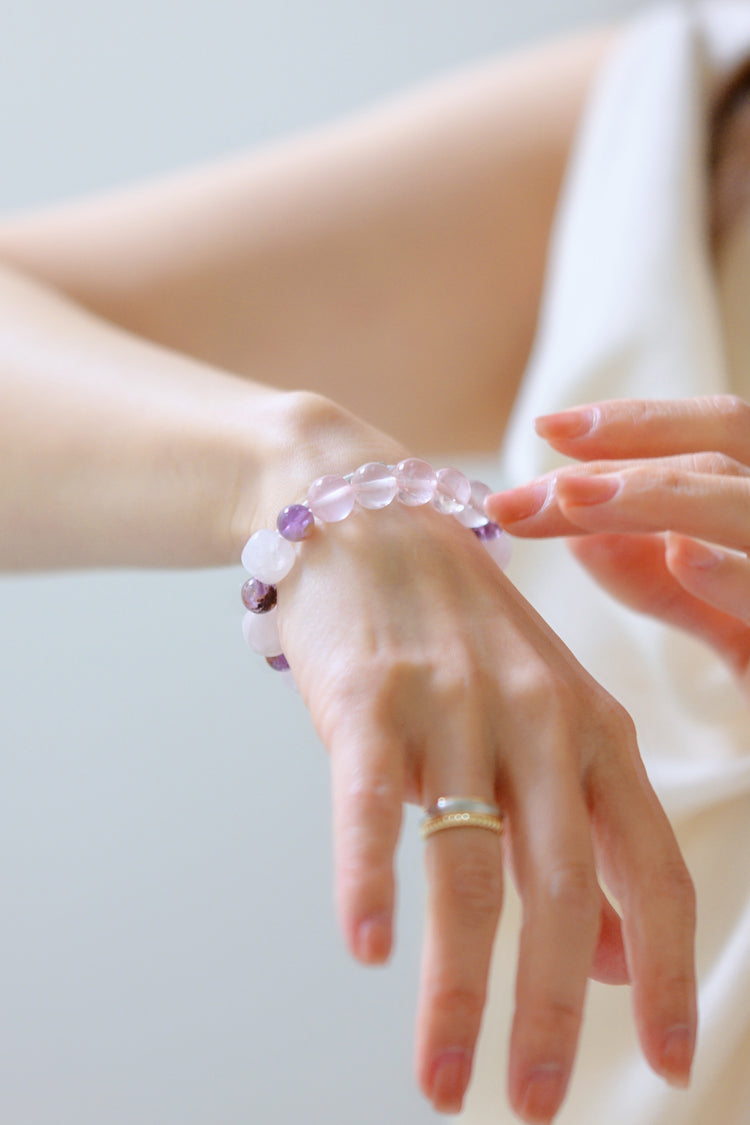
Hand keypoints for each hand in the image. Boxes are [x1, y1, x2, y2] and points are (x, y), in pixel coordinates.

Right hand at [251, 401, 696, 1121]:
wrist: (373, 519)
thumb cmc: (460, 635)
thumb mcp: (546, 718)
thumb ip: (582, 833)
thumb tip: (606, 961)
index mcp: (595, 728)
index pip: (653, 869)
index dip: (665, 972)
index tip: (667, 1063)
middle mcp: (539, 720)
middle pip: (562, 887)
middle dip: (553, 1011)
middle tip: (533, 1107)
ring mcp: (457, 705)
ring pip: (467, 866)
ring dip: (456, 987)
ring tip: (441, 1078)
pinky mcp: (372, 697)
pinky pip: (375, 803)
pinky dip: (371, 879)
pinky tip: (367, 947)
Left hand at [485, 394, 749, 684]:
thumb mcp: (720, 613)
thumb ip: (653, 574)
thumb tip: (572, 528)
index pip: (716, 430)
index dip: (633, 422)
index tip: (547, 431)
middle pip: (727, 449)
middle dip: (623, 458)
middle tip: (534, 485)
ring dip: (661, 498)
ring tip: (576, 502)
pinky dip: (736, 577)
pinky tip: (684, 558)